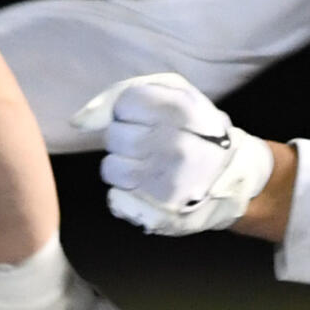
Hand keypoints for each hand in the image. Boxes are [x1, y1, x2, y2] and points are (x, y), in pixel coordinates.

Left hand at [74, 73, 274, 237]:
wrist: (232, 178)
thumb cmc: (196, 131)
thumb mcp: (174, 95)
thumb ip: (120, 96)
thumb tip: (77, 122)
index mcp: (181, 112)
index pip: (124, 103)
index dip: (129, 110)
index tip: (147, 118)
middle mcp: (175, 147)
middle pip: (114, 137)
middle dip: (126, 139)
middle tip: (150, 145)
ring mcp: (166, 184)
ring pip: (110, 169)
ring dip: (124, 167)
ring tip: (149, 167)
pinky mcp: (158, 214)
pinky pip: (115, 199)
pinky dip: (127, 195)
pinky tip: (149, 189)